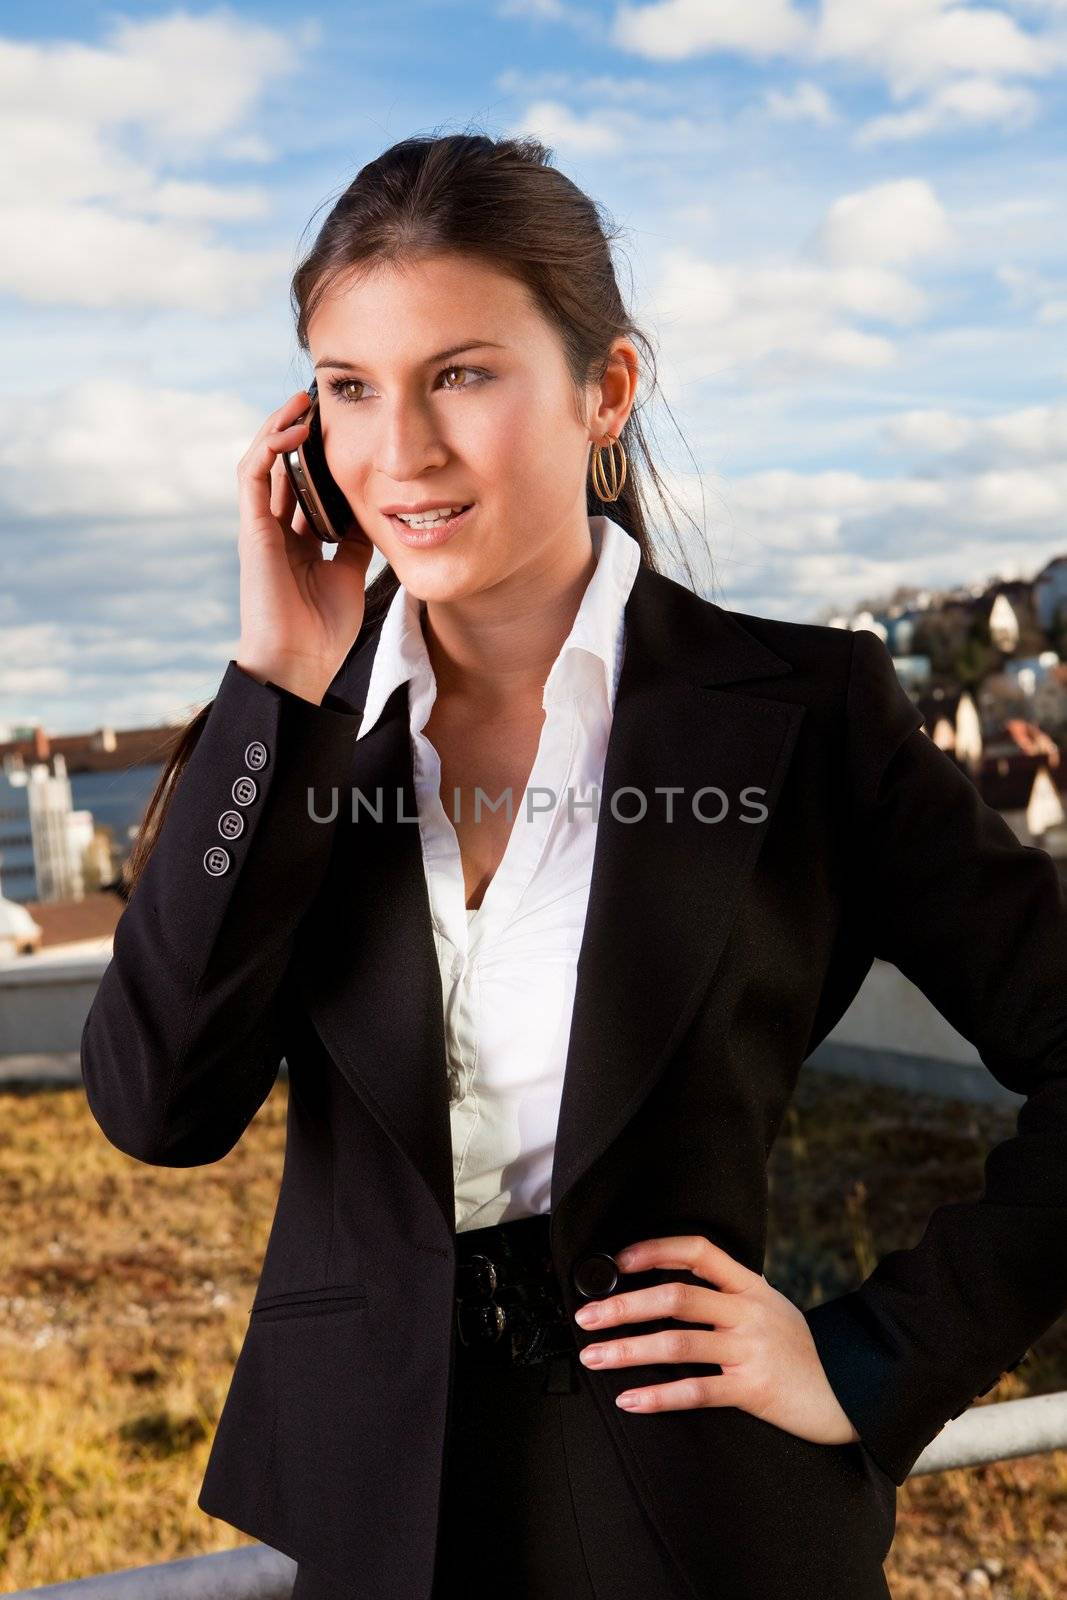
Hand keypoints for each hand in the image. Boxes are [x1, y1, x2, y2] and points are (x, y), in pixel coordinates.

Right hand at [235, 389, 374, 700]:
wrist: (299, 662)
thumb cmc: (323, 629)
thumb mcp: (350, 573)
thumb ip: (355, 540)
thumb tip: (373, 511)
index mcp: (296, 541)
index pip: (302, 485)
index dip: (317, 456)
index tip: (341, 429)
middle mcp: (274, 529)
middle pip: (280, 467)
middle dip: (297, 432)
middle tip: (321, 403)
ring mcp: (259, 527)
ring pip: (261, 461)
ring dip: (279, 428)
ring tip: (303, 402)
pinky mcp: (251, 528)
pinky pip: (253, 474)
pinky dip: (270, 446)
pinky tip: (293, 429)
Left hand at [574, 1233, 860, 1446]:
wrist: (851, 1394)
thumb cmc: (801, 1351)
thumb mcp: (770, 1308)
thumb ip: (729, 1295)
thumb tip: (671, 1288)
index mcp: (751, 1286)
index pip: (699, 1251)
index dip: (657, 1250)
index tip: (620, 1260)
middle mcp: (748, 1311)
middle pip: (676, 1296)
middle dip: (624, 1305)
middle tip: (586, 1316)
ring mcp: (751, 1350)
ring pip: (678, 1342)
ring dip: (627, 1349)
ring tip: (593, 1356)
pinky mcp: (754, 1390)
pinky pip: (697, 1391)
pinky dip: (659, 1395)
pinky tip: (630, 1399)